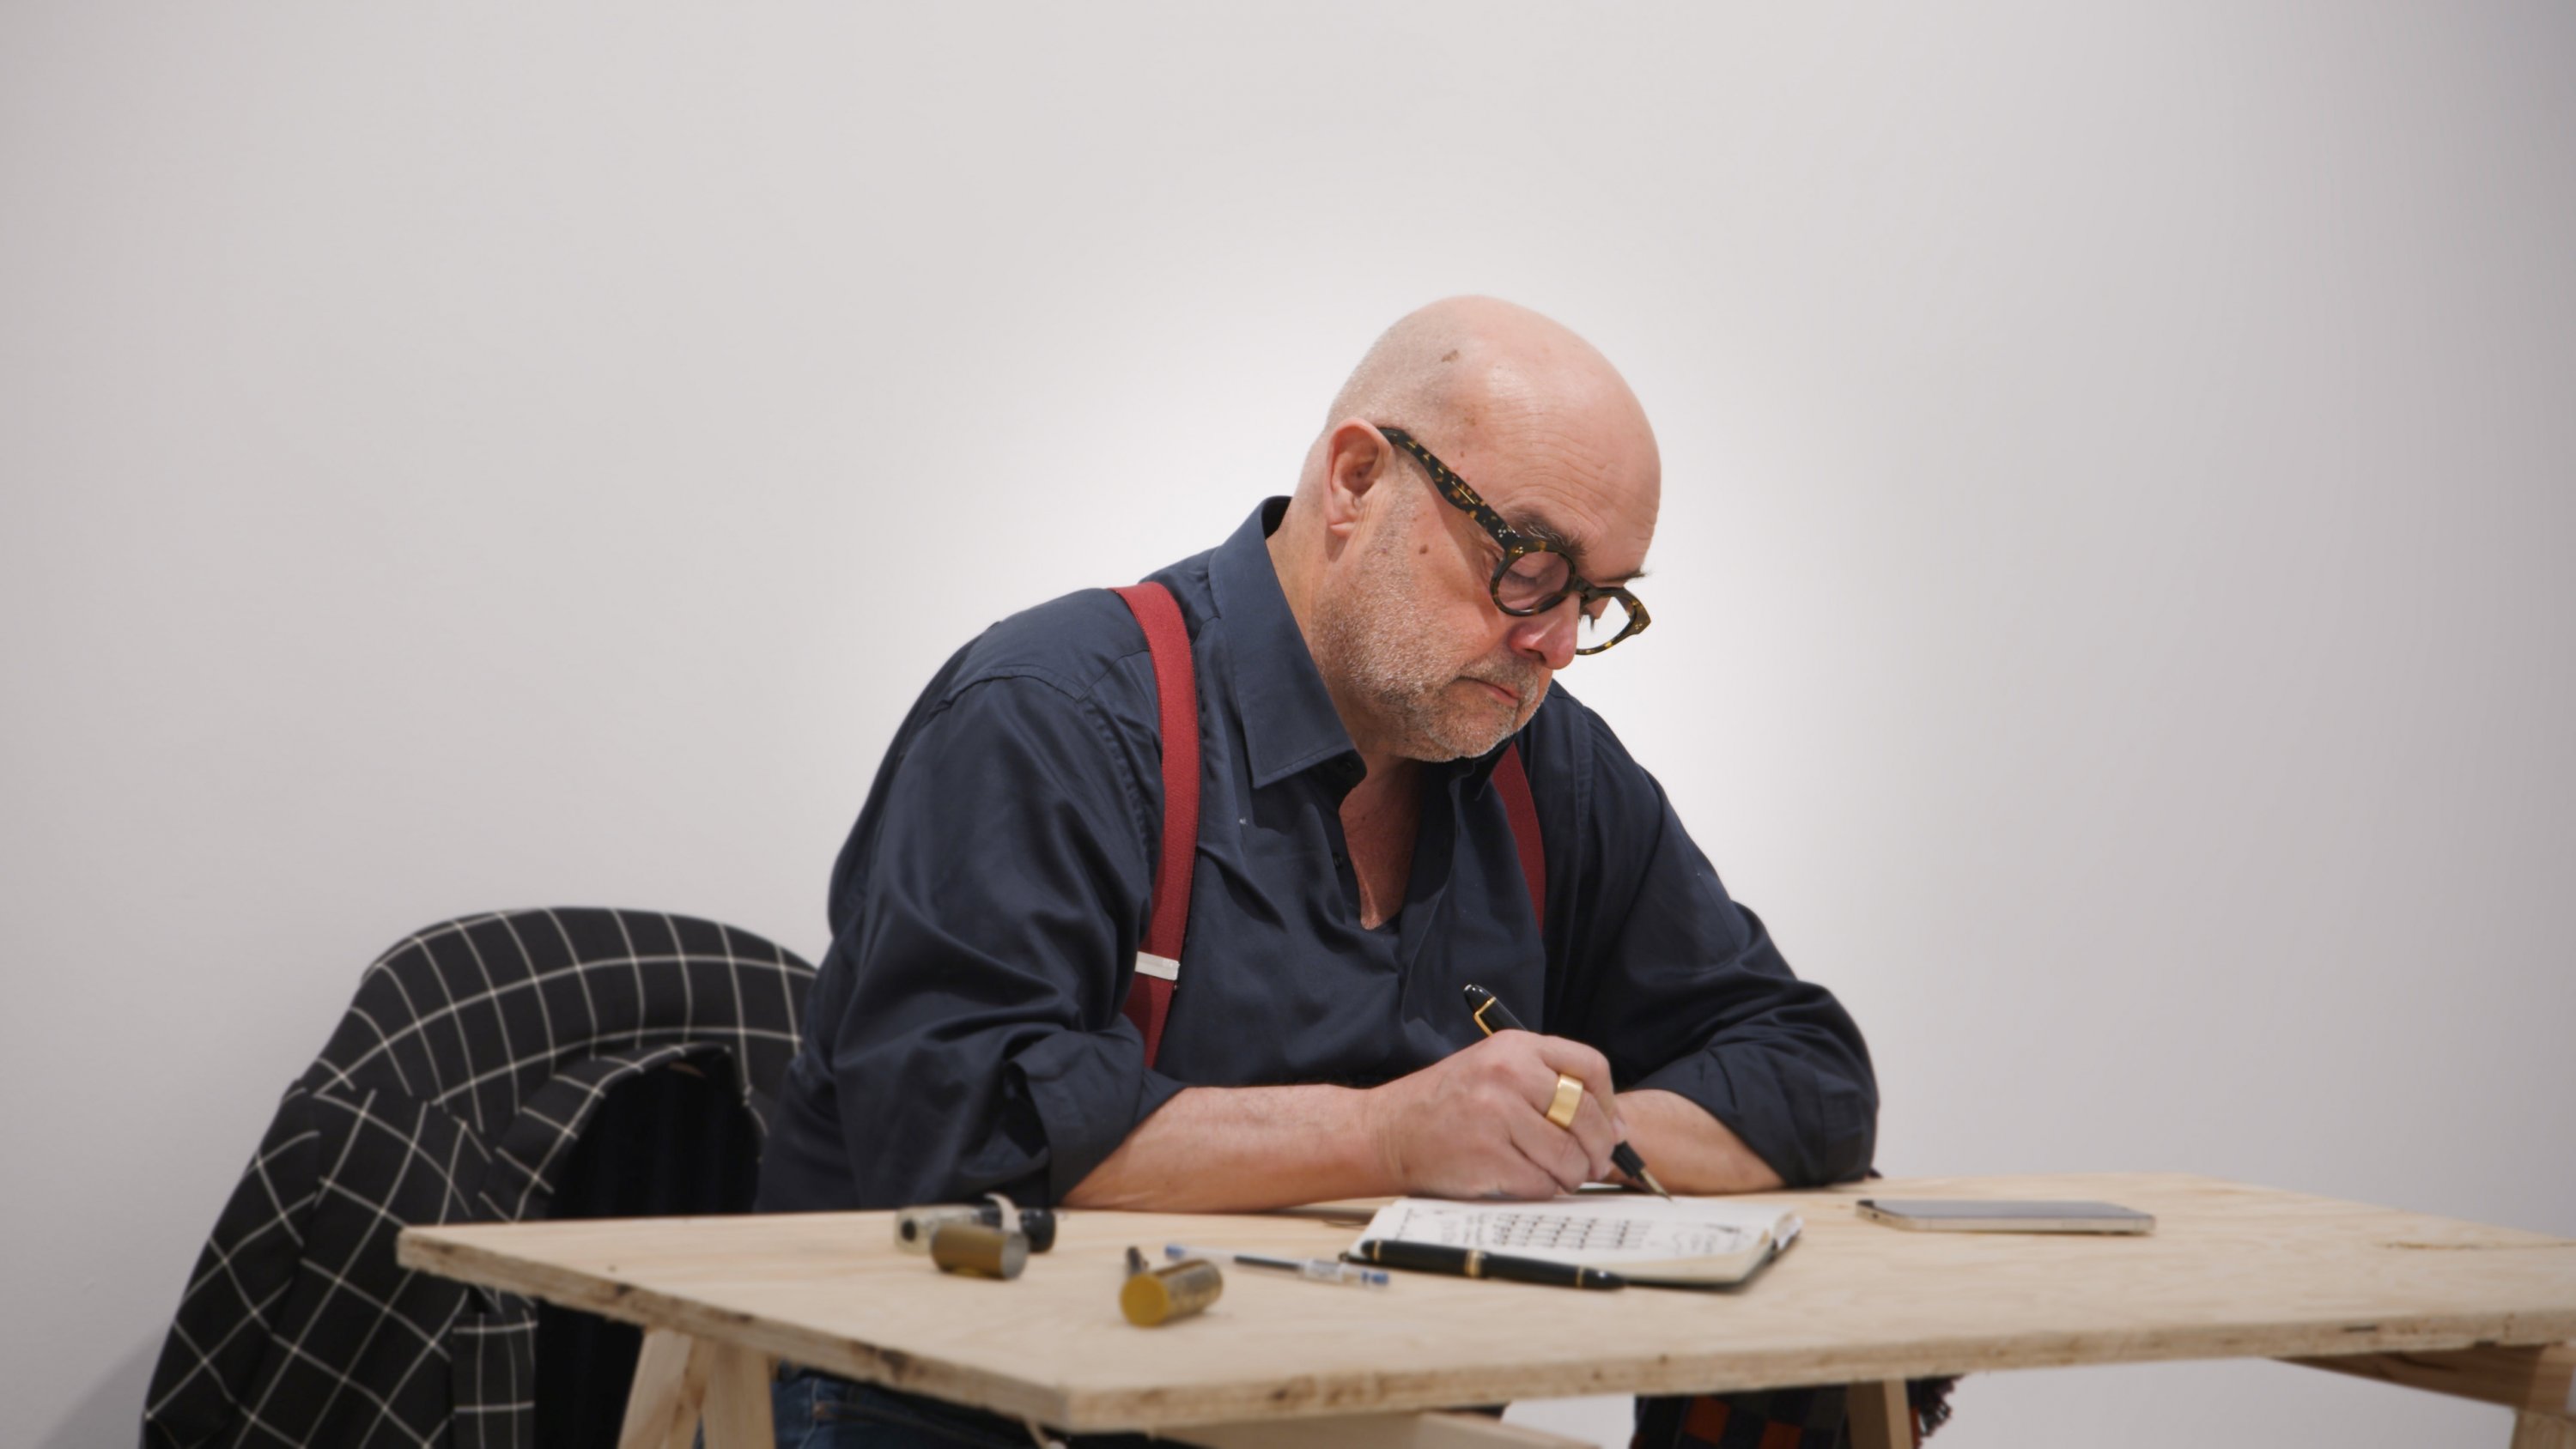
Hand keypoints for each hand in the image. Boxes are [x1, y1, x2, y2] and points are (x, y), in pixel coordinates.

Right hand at [1361, 1031, 1623, 1198]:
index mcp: (1514, 1047)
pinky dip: (1543, 1189)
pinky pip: (1543, 1183)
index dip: (1608, 1102)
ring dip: (1572, 1175)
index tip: (1608, 1124)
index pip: (1590, 1067)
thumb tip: (1615, 1128)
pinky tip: (1526, 1179)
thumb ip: (1548, 1085)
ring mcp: (1496, 1117)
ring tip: (1556, 1173)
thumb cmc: (1446, 1104)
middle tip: (1593, 1162)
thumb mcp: (1494, 1070)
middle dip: (1599, 1148)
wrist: (1386, 1132)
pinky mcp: (1487, 1158)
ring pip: (1570, 1157)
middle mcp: (1507, 1076)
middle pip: (1587, 1116)